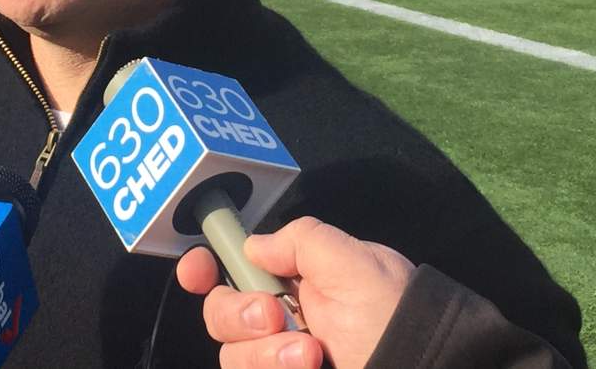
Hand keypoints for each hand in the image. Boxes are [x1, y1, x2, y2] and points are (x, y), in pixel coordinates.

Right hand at [177, 217, 414, 368]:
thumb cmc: (397, 317)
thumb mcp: (358, 261)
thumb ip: (303, 239)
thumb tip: (255, 244)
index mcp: (296, 280)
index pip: (233, 268)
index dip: (204, 267)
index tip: (198, 271)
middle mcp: (282, 320)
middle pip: (219, 312)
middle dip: (240, 313)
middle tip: (276, 316)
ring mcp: (279, 360)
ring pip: (231, 356)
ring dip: (265, 354)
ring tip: (311, 355)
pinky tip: (309, 368)